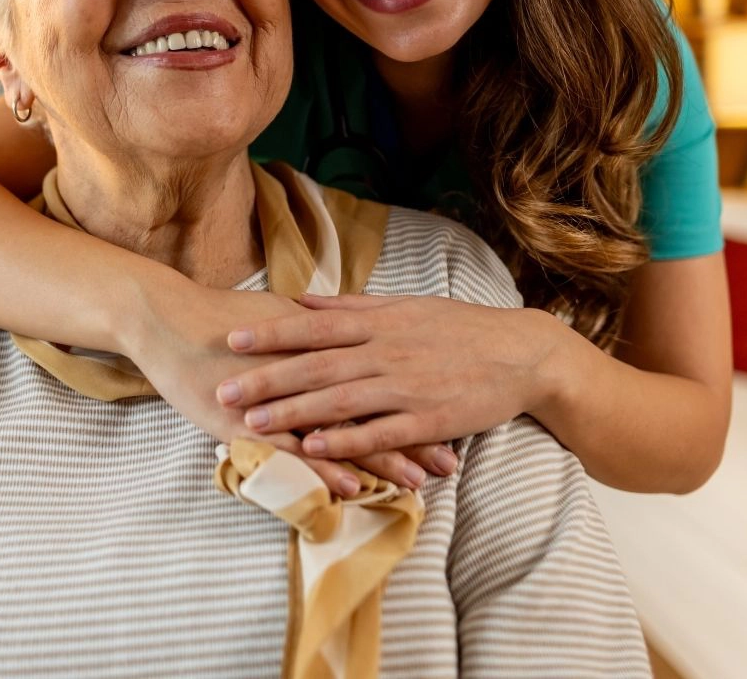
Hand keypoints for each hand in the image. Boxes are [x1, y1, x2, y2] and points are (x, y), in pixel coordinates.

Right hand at [124, 279, 451, 493]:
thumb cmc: (221, 318)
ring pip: (340, 431)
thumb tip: (344, 325)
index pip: (377, 372)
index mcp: (316, 341)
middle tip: (449, 459)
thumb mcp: (278, 316)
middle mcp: (306, 368)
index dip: (413, 394)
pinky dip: (325, 467)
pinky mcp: (247, 420)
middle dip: (412, 433)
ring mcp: (278, 397)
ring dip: (381, 458)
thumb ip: (314, 326)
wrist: (166, 317)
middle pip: (369, 403)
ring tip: (420, 482)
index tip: (450, 412)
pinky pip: (294, 449)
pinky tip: (353, 487)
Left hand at [216, 293, 561, 458]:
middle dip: (268, 378)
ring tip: (254, 423)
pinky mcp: (430, 419)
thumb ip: (352, 306)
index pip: (315, 325)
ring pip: (342, 399)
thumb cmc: (459, 328)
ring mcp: (408, 385)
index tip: (233, 339)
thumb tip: (304, 298)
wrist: (522, 353)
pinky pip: (382, 431)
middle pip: (318, 364)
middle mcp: (388, 350)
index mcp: (380, 321)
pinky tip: (316, 447)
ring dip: (295, 412)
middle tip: (224, 389)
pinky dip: (348, 439)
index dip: (272, 333)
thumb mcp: (405, 306)